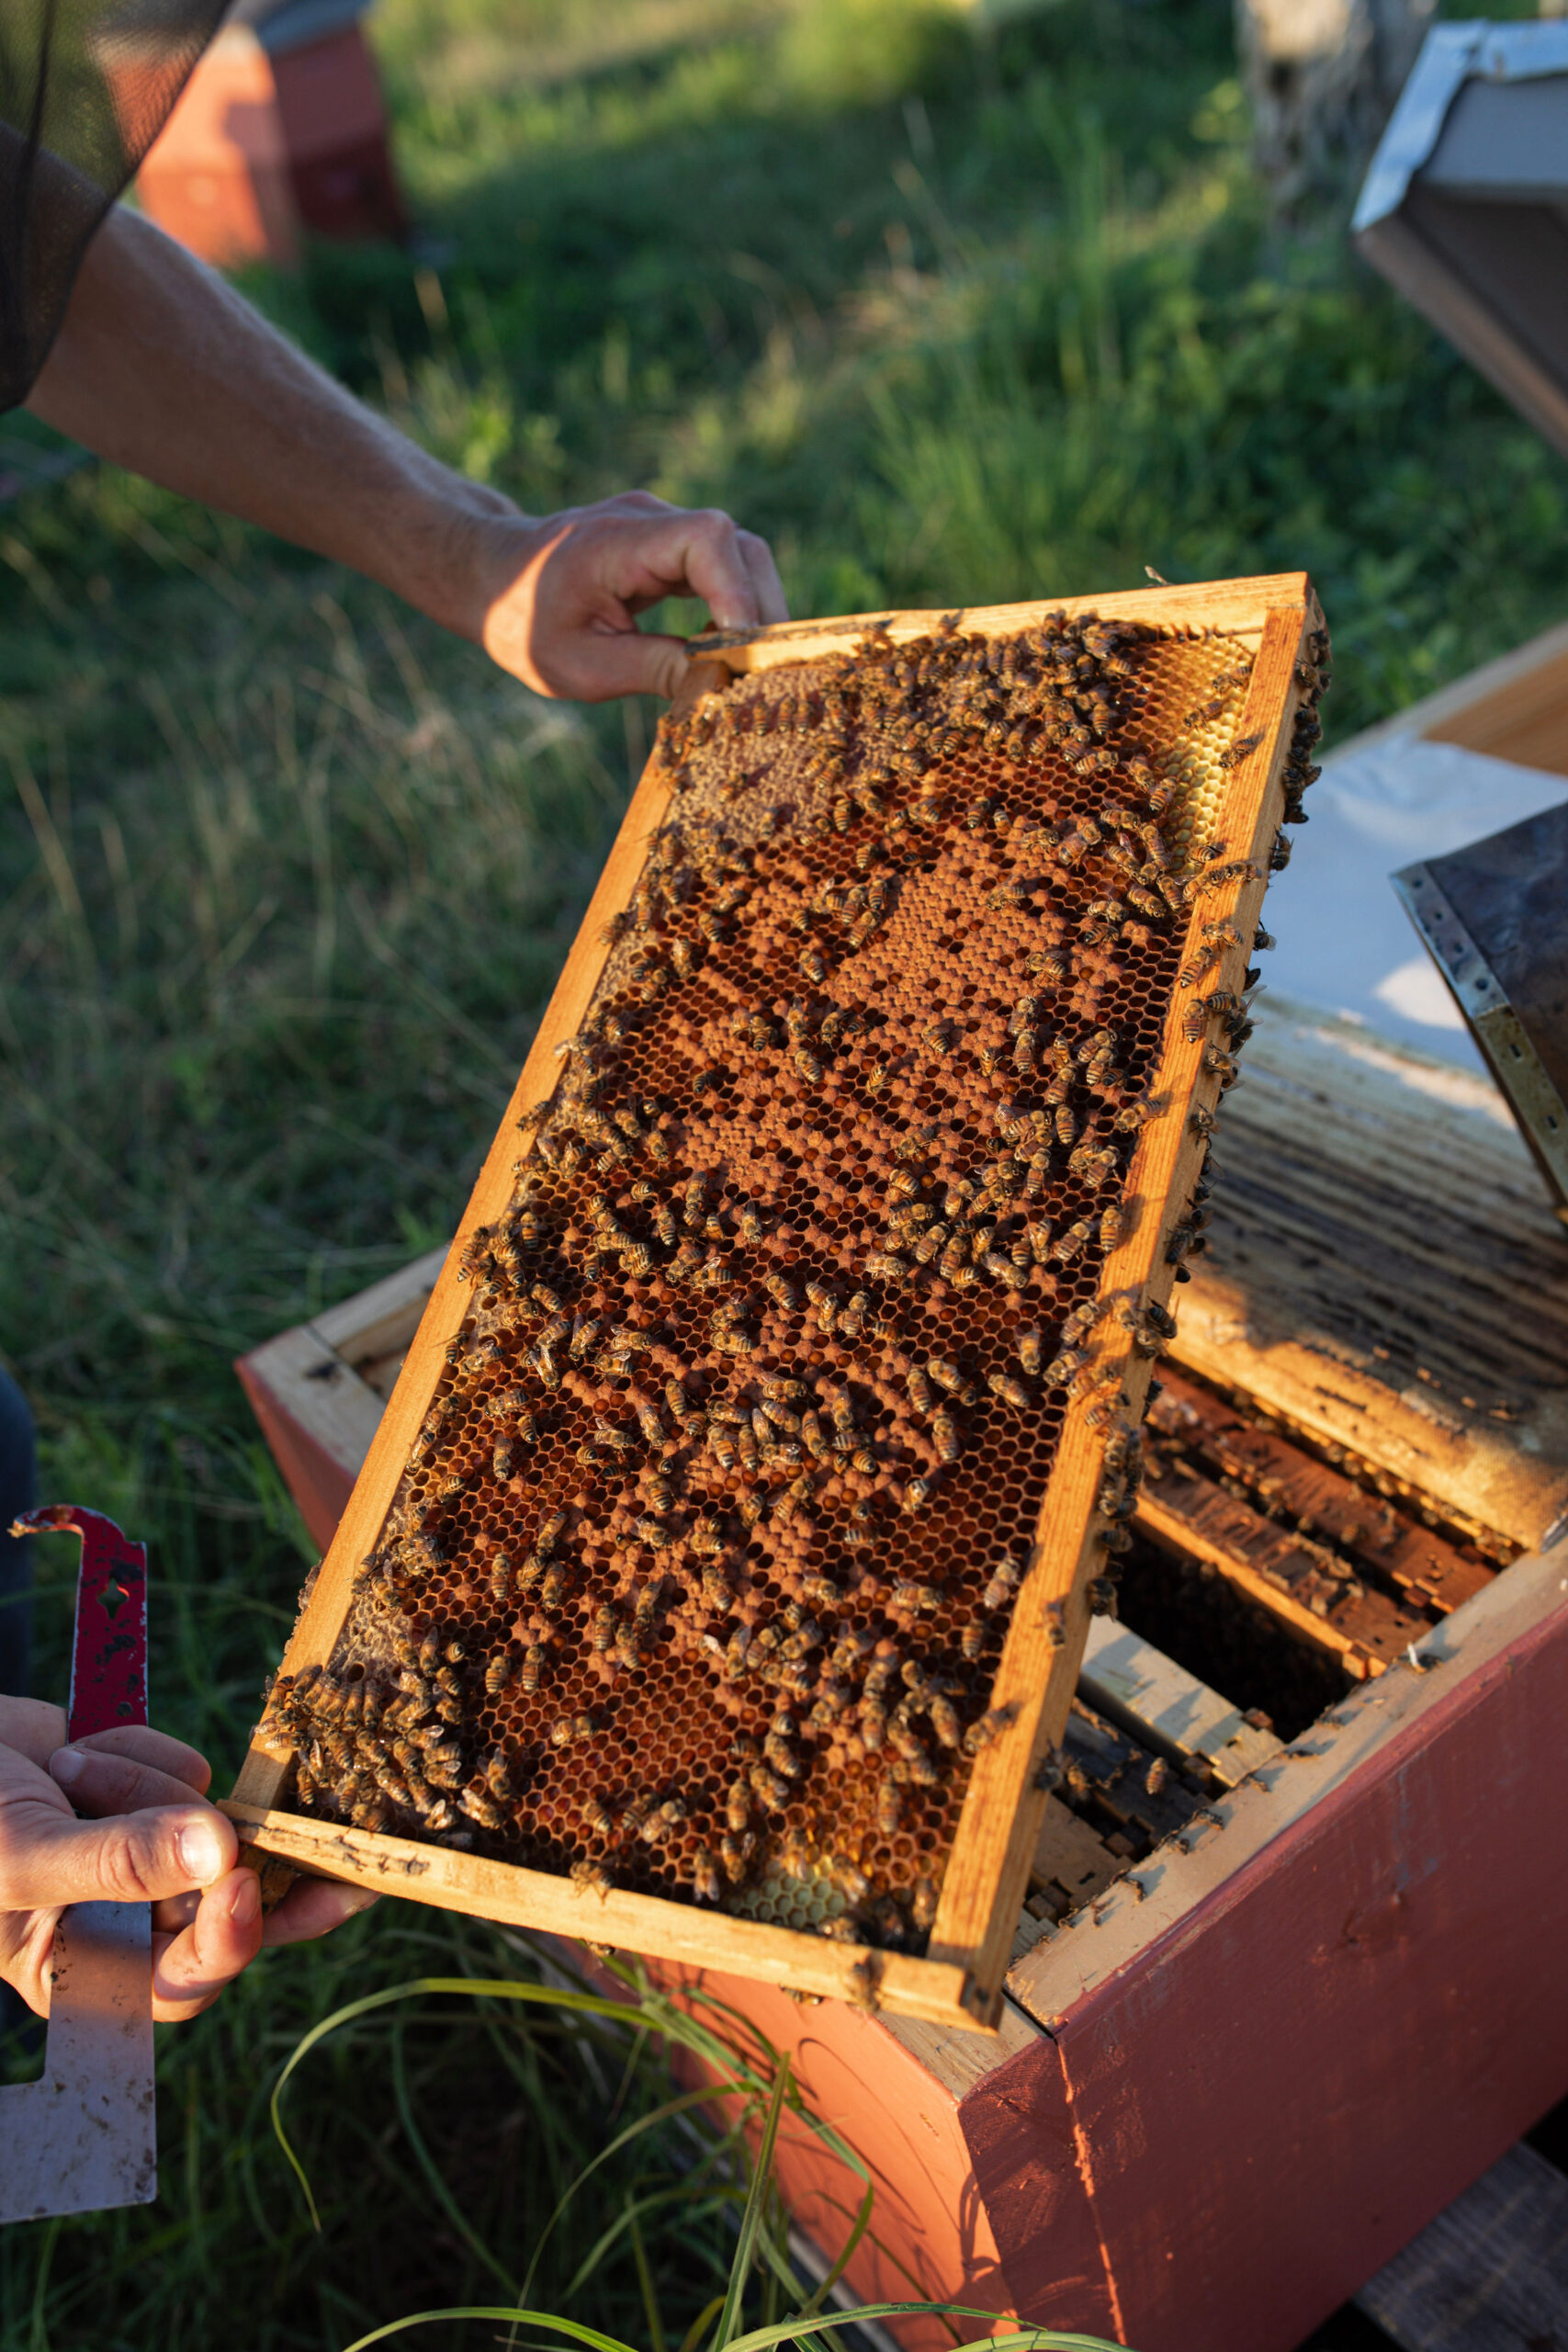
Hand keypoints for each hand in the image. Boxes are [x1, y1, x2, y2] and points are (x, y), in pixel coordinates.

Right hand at [0, 1696, 374, 2022]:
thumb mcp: (22, 1859)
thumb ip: (117, 1861)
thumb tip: (217, 1854)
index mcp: (89, 1970)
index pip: (183, 1980)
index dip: (226, 1941)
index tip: (242, 1882)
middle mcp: (130, 1922)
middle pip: (231, 1909)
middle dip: (252, 1867)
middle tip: (340, 1860)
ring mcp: (149, 1853)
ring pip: (208, 1821)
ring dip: (142, 1785)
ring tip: (63, 1775)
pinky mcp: (154, 1793)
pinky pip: (188, 1768)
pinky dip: (137, 1750)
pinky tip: (71, 1753)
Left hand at [475, 491, 788, 701]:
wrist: (489, 578)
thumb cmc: (523, 623)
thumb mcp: (581, 665)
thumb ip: (653, 670)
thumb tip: (721, 685)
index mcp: (620, 541)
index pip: (708, 541)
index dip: (738, 592)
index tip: (742, 650)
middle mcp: (649, 519)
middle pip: (739, 547)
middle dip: (762, 609)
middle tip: (763, 672)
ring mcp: (662, 526)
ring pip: (739, 556)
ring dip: (753, 610)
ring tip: (747, 666)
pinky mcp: (667, 544)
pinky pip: (721, 568)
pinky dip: (733, 607)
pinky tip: (722, 650)